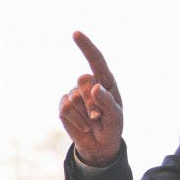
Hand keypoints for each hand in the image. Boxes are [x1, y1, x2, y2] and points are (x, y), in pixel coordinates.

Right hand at [58, 31, 123, 165]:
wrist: (100, 145)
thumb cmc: (112, 126)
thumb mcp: (116, 117)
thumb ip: (107, 102)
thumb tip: (94, 87)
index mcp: (105, 80)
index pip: (95, 59)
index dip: (85, 46)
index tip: (75, 34)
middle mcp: (88, 84)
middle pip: (83, 80)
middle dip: (91, 101)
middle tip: (99, 116)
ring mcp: (73, 93)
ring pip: (74, 98)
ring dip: (86, 116)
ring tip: (93, 123)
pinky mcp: (63, 105)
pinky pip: (65, 109)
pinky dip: (77, 121)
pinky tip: (84, 126)